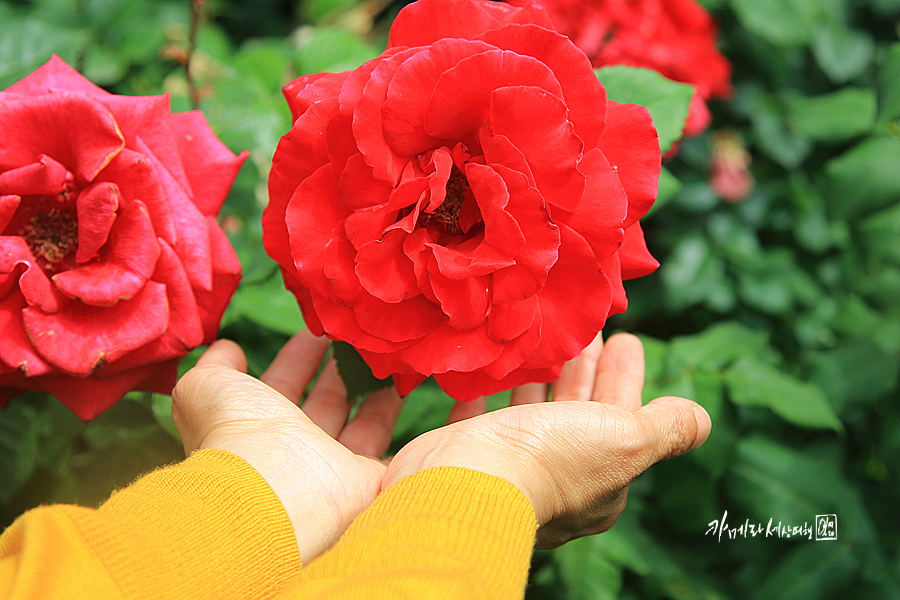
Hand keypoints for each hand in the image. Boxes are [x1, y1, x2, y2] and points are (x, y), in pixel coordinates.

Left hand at [171, 329, 405, 561]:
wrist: (271, 490)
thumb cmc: (237, 433)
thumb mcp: (206, 387)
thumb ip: (215, 365)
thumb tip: (228, 349)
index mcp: (259, 427)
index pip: (284, 385)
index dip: (300, 357)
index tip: (320, 328)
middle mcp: (298, 449)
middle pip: (328, 402)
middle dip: (344, 369)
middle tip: (365, 337)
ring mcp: (337, 467)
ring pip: (367, 423)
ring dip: (379, 389)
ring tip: (397, 355)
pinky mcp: (370, 482)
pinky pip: (399, 453)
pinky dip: (414, 430)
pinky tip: (419, 397)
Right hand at [383, 333, 711, 547]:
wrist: (465, 483)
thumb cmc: (552, 459)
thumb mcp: (627, 440)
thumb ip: (667, 428)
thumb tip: (701, 419)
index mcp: (602, 476)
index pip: (624, 419)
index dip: (626, 379)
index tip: (625, 339)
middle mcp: (558, 475)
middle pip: (579, 412)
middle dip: (585, 369)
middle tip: (587, 326)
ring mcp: (511, 465)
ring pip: (532, 413)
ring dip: (540, 375)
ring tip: (542, 335)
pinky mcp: (468, 454)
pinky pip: (481, 418)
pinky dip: (488, 393)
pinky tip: (490, 368)